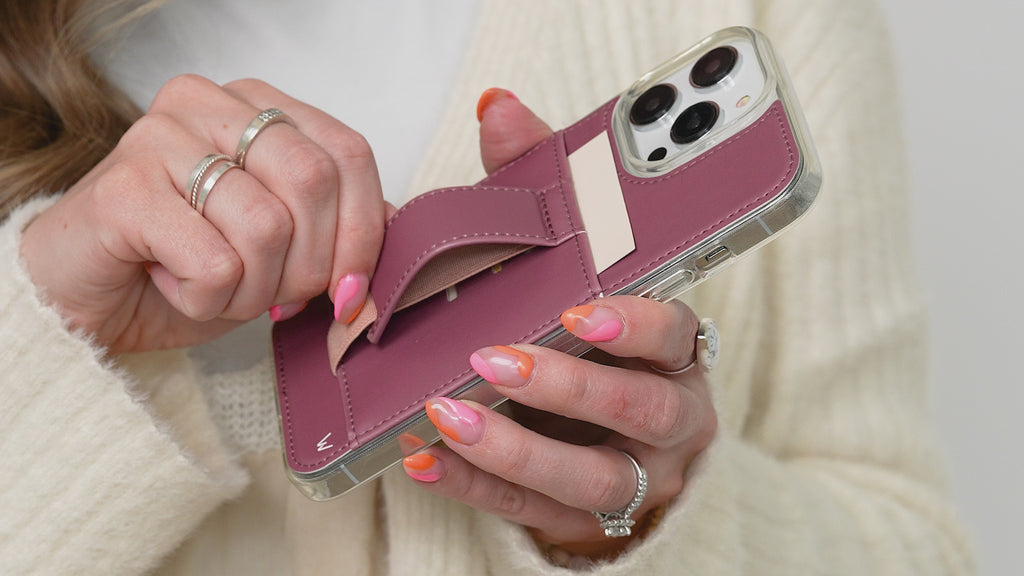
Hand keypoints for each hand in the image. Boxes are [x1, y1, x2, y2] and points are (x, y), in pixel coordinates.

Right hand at [19, 75, 385, 352]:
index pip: (349, 153)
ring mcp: (161, 137)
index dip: (364, 231)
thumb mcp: (283, 247)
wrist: (88, 299)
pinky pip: (215, 262)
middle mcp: (209, 104)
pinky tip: (173, 284)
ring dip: (254, 289)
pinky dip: (207, 299)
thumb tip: (399, 231)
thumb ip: (340, 228)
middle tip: (277, 296)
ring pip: (267, 228)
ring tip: (215, 287)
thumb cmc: (189, 266)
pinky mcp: (124, 188)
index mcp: (257, 105)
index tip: (350, 290)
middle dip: (310, 265)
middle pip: (314, 181)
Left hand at [402, 92, 717, 559]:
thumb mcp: (579, 261)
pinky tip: (426, 460)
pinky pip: (534, 511)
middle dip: (567, 387)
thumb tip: (498, 108)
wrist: (620, 435)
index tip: (579, 309)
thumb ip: (545, 184)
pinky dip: (479, 486)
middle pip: (637, 408)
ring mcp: (633, 475)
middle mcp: (669, 416)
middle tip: (492, 358)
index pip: (676, 334)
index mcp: (674, 350)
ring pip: (591, 476)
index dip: (635, 324)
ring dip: (517, 448)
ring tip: (447, 414)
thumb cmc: (598, 337)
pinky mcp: (586, 516)